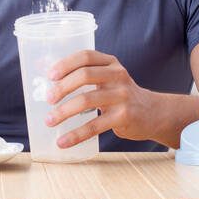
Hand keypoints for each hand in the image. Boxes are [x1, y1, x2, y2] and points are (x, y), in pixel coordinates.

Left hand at [43, 50, 158, 147]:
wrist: (153, 113)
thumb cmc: (121, 95)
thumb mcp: (109, 79)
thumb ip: (85, 75)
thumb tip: (45, 76)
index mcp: (111, 63)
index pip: (86, 56)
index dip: (66, 64)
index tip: (50, 76)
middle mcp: (118, 75)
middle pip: (84, 75)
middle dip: (62, 88)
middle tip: (48, 99)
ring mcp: (122, 96)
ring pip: (86, 100)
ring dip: (63, 112)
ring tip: (50, 121)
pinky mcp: (124, 116)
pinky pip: (94, 125)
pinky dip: (76, 134)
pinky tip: (63, 141)